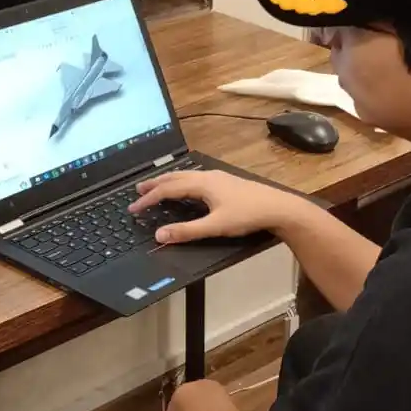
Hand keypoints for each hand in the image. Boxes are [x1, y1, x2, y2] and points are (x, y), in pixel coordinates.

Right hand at [130, 170, 301, 245]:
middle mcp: (207, 176)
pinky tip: (186, 188)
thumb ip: (187, 231)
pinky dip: (181, 182)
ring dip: (168, 181)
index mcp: (202, 183)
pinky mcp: (225, 182)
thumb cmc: (247, 215)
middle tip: (137, 190)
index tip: (133, 208)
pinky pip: (195, 178)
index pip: (167, 189)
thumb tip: (160, 234)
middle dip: (154, 184)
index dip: (149, 198)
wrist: (277, 207)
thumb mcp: (215, 226)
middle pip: (174, 177)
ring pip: (185, 175)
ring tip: (156, 186)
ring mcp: (217, 178)